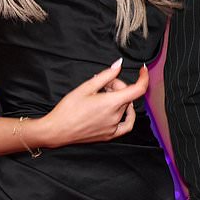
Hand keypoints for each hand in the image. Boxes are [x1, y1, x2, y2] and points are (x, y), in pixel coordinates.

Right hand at [30, 59, 148, 147]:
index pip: (138, 89)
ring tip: (102, 96)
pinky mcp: (109, 135)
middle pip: (127, 96)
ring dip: (118, 99)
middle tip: (102, 84)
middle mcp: (115, 116)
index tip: (142, 71)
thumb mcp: (86, 87)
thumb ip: (106, 76)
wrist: (56, 130)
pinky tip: (120, 110)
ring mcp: (113, 127)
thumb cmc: (68, 109)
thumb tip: (118, 65)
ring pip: (124, 107)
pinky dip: (127, 116)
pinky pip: (126, 125)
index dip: (143, 78)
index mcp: (111, 103)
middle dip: (117, 86)